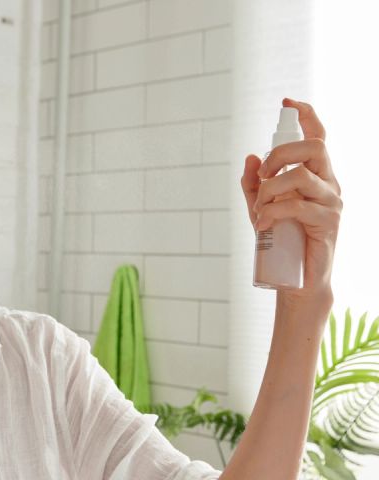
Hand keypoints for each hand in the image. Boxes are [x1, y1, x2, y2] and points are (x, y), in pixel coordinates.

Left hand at [240, 98, 341, 304]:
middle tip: (263, 176)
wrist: (296, 278)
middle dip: (280, 154)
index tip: (287, 102)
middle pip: (313, 147)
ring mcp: (332, 201)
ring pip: (301, 175)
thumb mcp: (260, 208)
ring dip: (270, 189)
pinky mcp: (329, 221)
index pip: (318, 137)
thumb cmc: (281, 240)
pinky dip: (273, 211)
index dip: (307, 115)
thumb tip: (250, 157)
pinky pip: (297, 205)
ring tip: (260, 210)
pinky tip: (262, 224)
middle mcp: (328, 183)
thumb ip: (255, 184)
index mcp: (315, 174)